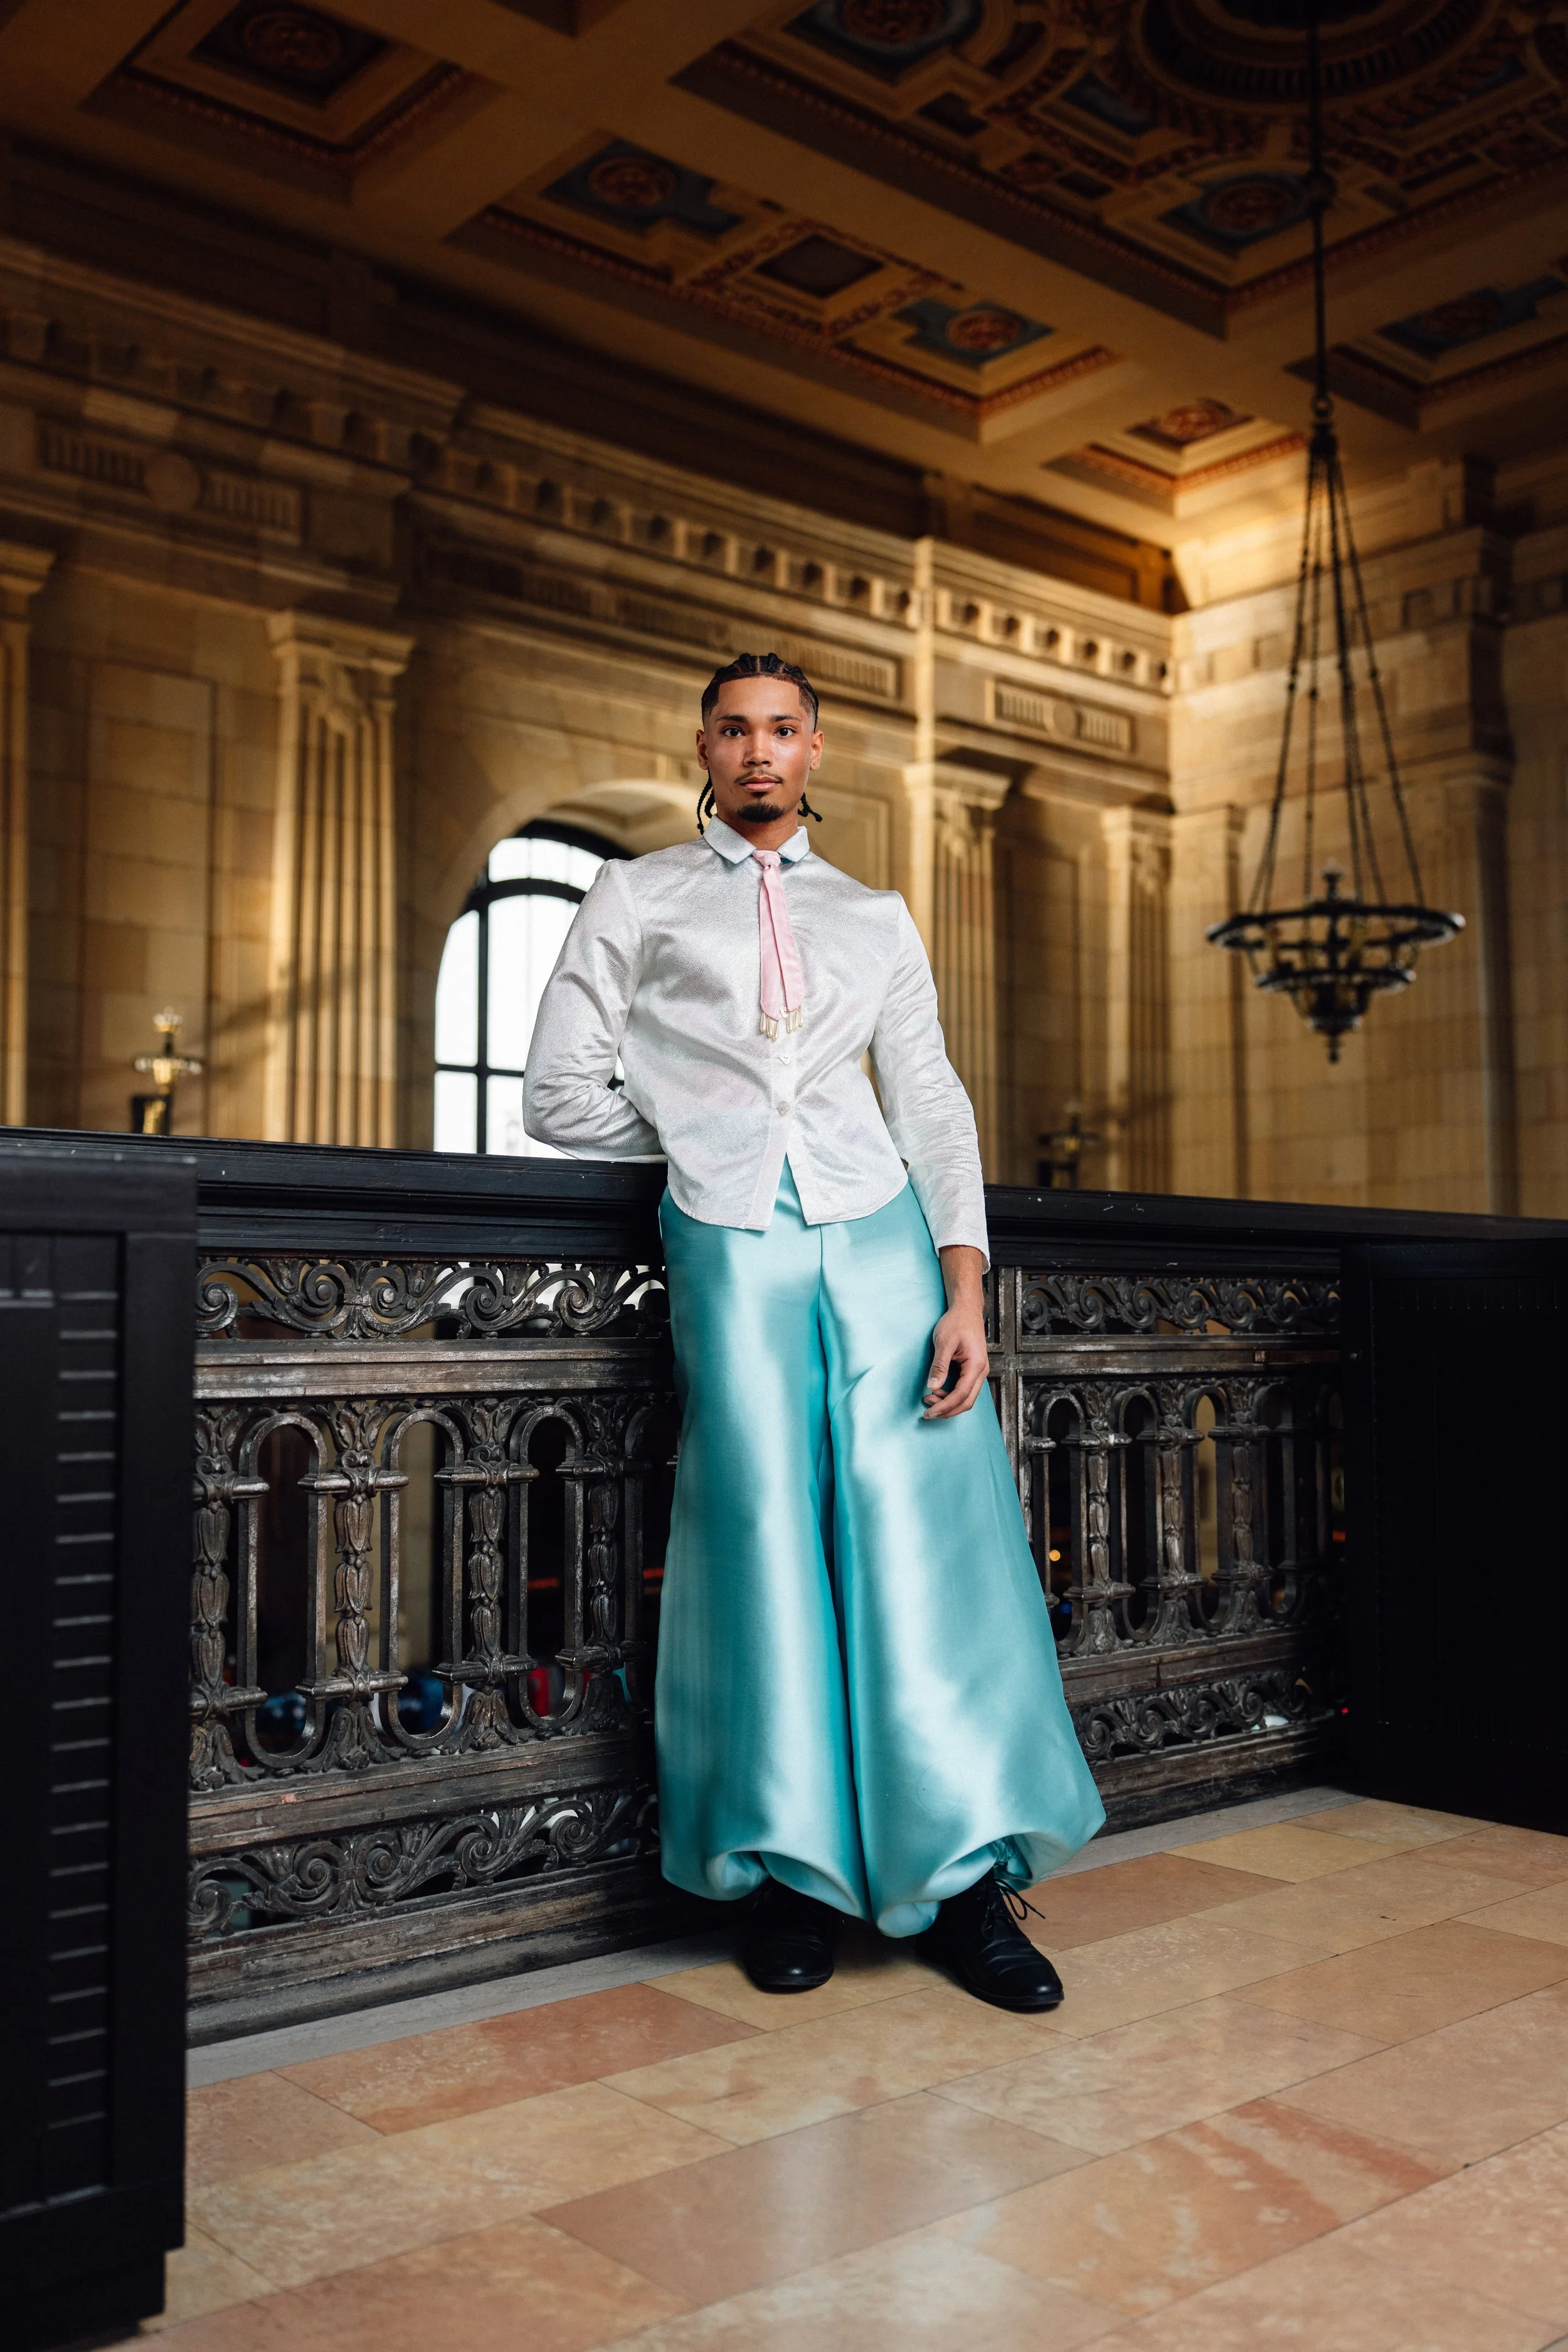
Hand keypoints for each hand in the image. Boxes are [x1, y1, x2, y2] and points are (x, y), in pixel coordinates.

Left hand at [924, 1245, 988, 1417]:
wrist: (966, 1310)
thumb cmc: (956, 1322)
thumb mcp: (944, 1342)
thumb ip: (939, 1366)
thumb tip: (932, 1387)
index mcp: (976, 1365)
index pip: (960, 1395)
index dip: (944, 1407)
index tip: (928, 1412)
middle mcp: (982, 1371)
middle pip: (966, 1402)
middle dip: (947, 1410)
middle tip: (927, 1412)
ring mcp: (979, 1372)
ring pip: (967, 1398)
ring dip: (949, 1404)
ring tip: (929, 1400)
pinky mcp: (974, 1370)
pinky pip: (965, 1390)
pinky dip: (952, 1396)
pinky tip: (938, 1392)